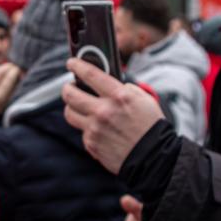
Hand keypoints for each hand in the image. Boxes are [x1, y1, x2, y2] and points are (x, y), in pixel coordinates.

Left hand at [61, 58, 163, 173]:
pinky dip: (87, 128)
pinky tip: (97, 128)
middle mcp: (104, 111)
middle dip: (67, 88)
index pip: (90, 74)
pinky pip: (82, 131)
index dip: (77, 65)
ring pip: (69, 113)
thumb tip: (109, 84)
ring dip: (72, 108)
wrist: (153, 157)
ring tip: (78, 107)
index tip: (72, 63)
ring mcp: (95, 128)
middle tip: (70, 87)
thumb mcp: (144, 99)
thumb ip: (125, 88)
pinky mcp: (91, 144)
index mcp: (119, 96)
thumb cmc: (151, 127)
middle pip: (70, 94)